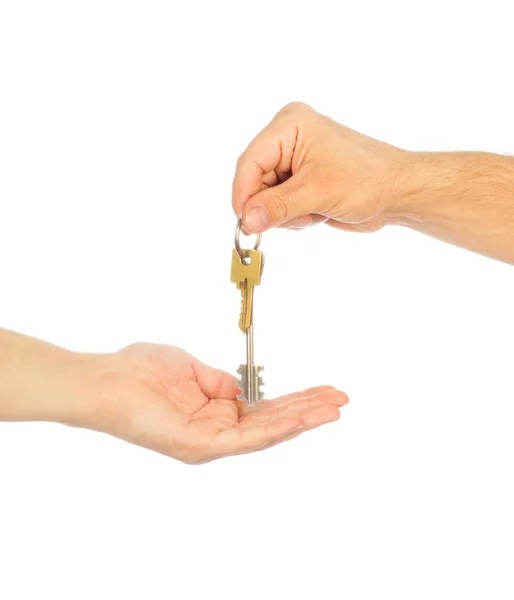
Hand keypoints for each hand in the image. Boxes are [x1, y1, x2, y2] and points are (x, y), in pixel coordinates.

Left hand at [91, 343, 347, 463]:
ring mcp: (211, 441)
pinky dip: (279, 427)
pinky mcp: (202, 445)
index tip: (323, 388)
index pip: (265, 408)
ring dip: (303, 419)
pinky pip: (248, 438)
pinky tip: (304, 416)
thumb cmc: (141, 371)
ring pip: (267, 432)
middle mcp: (217, 431)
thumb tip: (242, 388)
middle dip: (309, 409)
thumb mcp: (192, 369)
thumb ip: (219, 381)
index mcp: (215, 412)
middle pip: (273, 422)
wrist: (107, 380)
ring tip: (334, 409)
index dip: (296, 398)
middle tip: (341, 399)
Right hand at [232, 102, 406, 233]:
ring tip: (312, 212)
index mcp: (289, 126)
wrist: (398, 192)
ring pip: (265, 196)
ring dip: (284, 213)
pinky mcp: (300, 178)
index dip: (244, 195)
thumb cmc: (367, 180)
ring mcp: (293, 159)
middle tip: (295, 219)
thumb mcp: (317, 193)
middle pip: (255, 181)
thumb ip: (278, 206)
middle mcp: (287, 138)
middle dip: (270, 206)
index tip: (246, 224)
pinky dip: (292, 215)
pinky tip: (316, 212)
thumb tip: (246, 220)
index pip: (249, 163)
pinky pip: (279, 203)